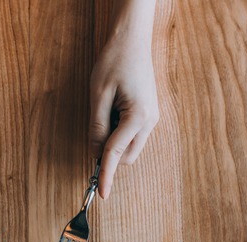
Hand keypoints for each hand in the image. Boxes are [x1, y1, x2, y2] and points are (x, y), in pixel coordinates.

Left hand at [89, 28, 158, 199]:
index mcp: (138, 117)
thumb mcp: (98, 95)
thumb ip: (96, 127)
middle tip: (94, 126)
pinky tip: (112, 110)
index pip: (115, 154)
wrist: (132, 40)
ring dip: (113, 142)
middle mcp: (150, 121)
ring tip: (105, 110)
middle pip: (126, 156)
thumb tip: (96, 153)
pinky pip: (132, 135)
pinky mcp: (148, 114)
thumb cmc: (114, 62)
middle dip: (108, 153)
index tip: (101, 195)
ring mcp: (151, 118)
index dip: (105, 175)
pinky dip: (118, 133)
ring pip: (129, 147)